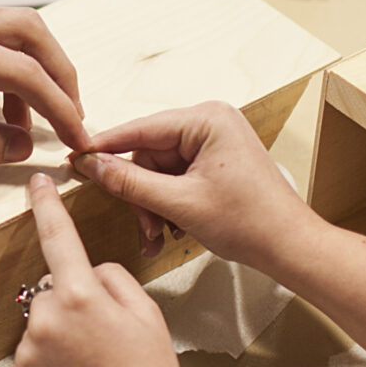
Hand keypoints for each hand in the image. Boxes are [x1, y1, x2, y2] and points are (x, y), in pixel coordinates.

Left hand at [4, 173, 199, 366]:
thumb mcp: (146, 314)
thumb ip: (112, 280)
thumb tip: (87, 275)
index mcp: (81, 296)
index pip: (58, 237)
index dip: (46, 206)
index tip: (36, 183)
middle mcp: (45, 319)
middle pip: (49, 293)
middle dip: (70, 307)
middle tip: (102, 342)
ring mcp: (26, 355)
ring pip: (38, 330)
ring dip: (57, 342)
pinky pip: (28, 364)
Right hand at [74, 101, 309, 272]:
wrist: (289, 247)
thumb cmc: (251, 222)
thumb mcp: (180, 204)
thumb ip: (129, 182)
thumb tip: (91, 165)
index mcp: (207, 119)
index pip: (140, 129)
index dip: (105, 148)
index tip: (75, 158)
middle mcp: (210, 123)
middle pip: (148, 154)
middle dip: (142, 194)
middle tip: (145, 226)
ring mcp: (213, 142)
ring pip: (158, 171)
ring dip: (154, 205)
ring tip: (162, 235)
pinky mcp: (214, 162)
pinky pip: (175, 178)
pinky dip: (169, 205)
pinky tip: (174, 228)